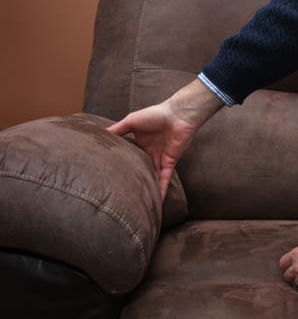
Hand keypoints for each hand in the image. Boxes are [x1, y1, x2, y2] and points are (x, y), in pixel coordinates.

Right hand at [107, 79, 223, 198]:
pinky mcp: (170, 162)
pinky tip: (158, 201)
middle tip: (123, 195)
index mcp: (139, 143)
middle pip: (141, 170)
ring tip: (139, 203)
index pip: (129, 157)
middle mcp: (149, 152)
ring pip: (153, 177)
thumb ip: (117, 129)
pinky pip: (165, 179)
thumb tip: (100, 135)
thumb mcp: (131, 121)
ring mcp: (160, 158)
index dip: (121, 165)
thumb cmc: (155, 114)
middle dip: (134, 181)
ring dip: (148, 189)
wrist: (178, 115)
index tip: (110, 176)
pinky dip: (162, 190)